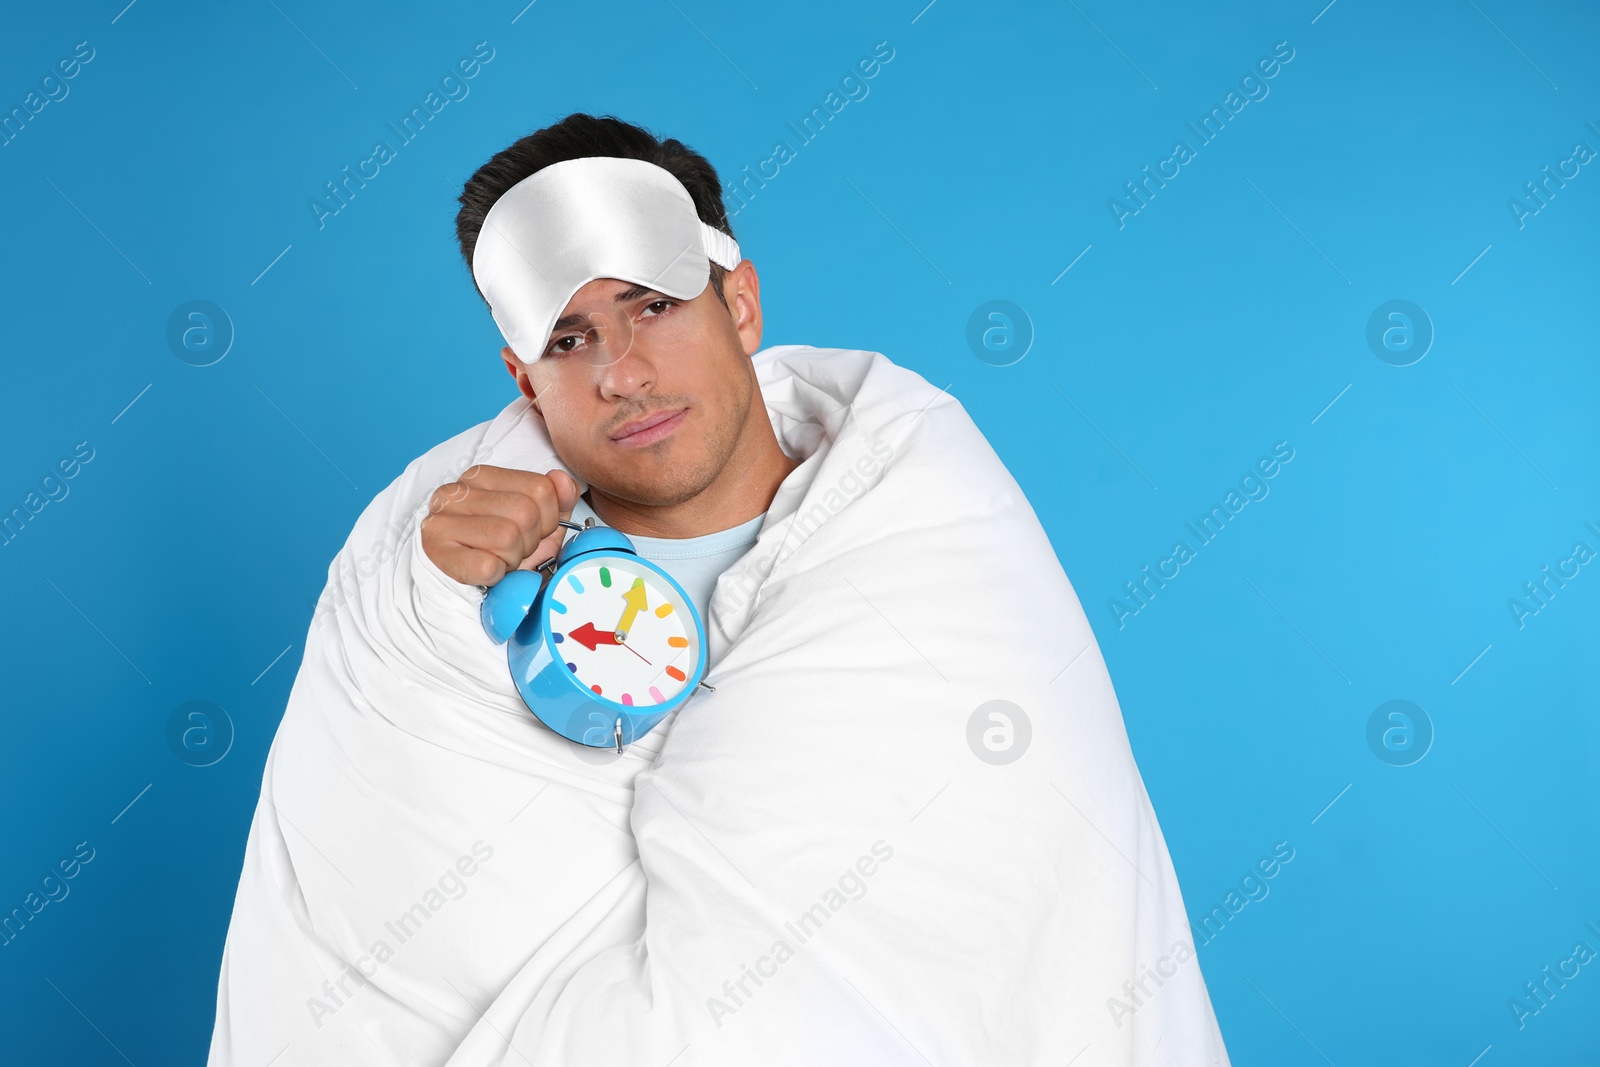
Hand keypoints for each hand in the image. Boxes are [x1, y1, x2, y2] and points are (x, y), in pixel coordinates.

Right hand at [421, 464, 581, 586]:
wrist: (467, 587)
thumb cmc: (501, 550)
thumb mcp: (538, 523)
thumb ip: (557, 499)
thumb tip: (564, 482)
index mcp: (482, 476)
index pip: (541, 489)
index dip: (548, 519)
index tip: (531, 531)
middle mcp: (457, 491)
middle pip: (526, 513)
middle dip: (529, 541)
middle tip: (513, 550)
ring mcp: (441, 519)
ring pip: (507, 537)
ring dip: (512, 559)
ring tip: (498, 559)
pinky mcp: (434, 550)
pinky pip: (487, 566)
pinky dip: (495, 576)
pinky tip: (484, 572)